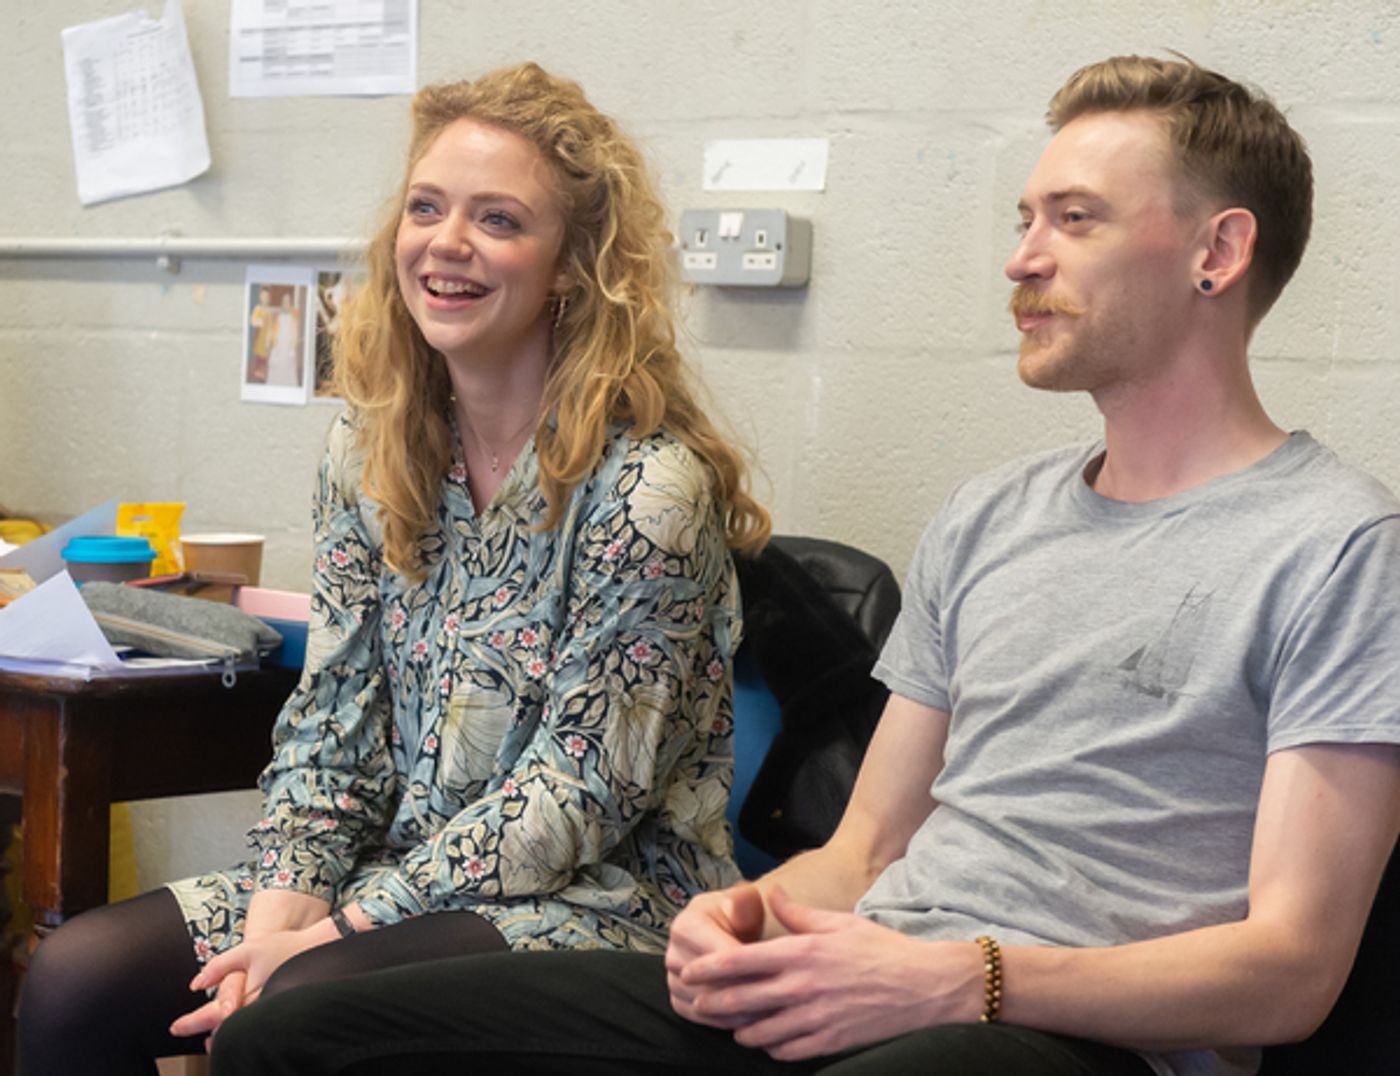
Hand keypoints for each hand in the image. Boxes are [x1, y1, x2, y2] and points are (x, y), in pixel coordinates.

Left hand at [168, 920, 334, 1045]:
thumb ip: (220, 966)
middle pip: (226, 1032)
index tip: (175, 1028)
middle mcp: (258, 1010)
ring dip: (224, 1035)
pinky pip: (257, 1027)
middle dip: (209, 1035)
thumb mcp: (249, 950)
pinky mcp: (281, 1012)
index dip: (190, 1023)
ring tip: (211, 1038)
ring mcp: (270, 1013)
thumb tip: (195, 984)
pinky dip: (243, 1030)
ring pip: (241, 1033)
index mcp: (247, 996)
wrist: (321, 948)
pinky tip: (240, 1027)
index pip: (212, 1016)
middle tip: (188, 1031)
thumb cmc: (285, 948)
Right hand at [665, 883, 765, 1027]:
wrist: (722, 933)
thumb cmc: (737, 917)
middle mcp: (672, 953)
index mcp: (686, 925)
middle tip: (777, 1001)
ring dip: (737, 1012)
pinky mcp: (677, 1000)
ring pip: (707, 1004)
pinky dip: (726, 1022)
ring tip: (768, 1014)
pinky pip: (700, 1018)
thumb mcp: (743, 904)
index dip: (750, 966)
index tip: (777, 975)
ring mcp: (672, 979)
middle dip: (746, 992)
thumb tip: (746, 894)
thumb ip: (745, 901)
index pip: (719, 955)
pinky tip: (752, 1022)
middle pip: (712, 982)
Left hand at [682, 888, 982, 1059]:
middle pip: (740, 1000)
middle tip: (696, 1004)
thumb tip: (768, 892)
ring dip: (740, 1028)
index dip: (708, 969)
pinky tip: (767, 1038)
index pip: (740, 962)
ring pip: (758, 1031)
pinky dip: (770, 1046)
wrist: (927, 987)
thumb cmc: (883, 950)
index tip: (690, 972)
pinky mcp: (829, 1042)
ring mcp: (815, 1018)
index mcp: (802, 952)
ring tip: (732, 1024)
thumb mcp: (840, 922)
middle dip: (712, 1003)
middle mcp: (803, 987)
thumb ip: (798, 913)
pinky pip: (785, 1051)